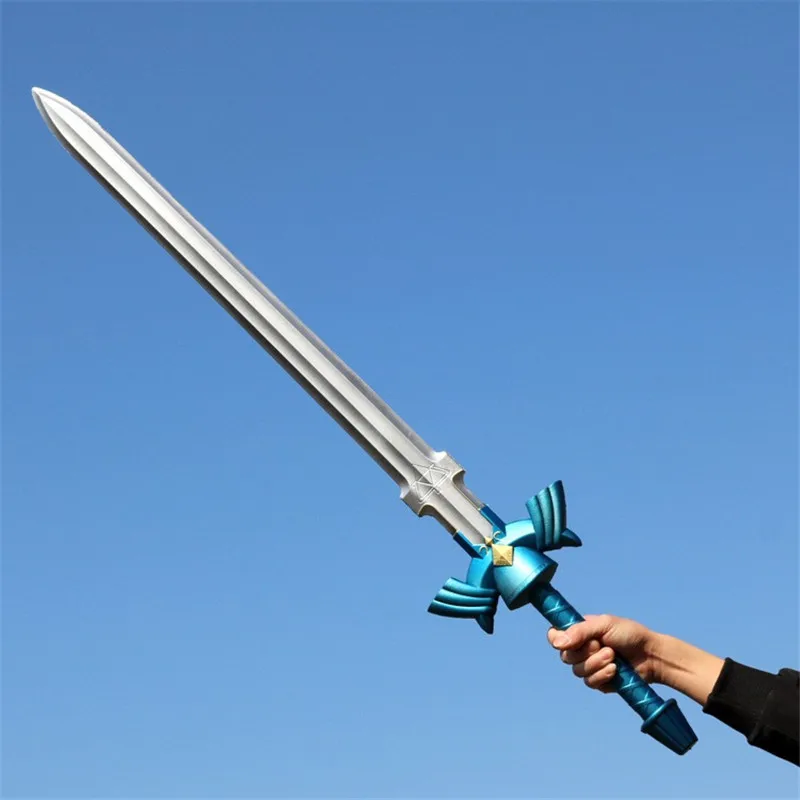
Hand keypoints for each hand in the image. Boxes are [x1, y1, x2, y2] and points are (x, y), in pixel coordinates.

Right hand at [547, 614, 662, 691]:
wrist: (651, 655)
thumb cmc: (629, 634)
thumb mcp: (604, 624)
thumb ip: (580, 631)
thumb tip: (557, 643)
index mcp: (579, 632)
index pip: (554, 636)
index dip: (556, 640)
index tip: (568, 641)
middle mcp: (581, 649)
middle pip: (565, 656)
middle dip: (585, 653)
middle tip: (603, 646)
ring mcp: (589, 666)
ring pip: (577, 671)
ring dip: (596, 664)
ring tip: (613, 657)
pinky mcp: (599, 681)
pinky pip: (590, 683)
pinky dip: (602, 676)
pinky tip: (615, 670)